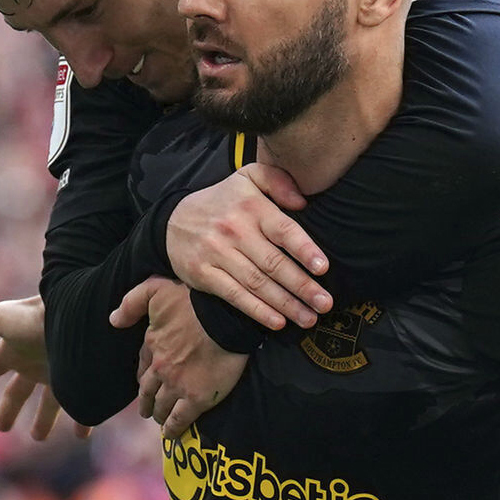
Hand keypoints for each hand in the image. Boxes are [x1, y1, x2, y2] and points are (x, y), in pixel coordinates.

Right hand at [0, 298, 87, 440]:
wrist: (82, 314)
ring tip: (39, 438)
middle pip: (20, 390)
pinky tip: (82, 434)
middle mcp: (38, 362)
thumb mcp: (3, 319)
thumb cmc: (39, 317)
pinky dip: (83, 421)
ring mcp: (61, 373)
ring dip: (44, 419)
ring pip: (51, 403)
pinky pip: (82, 408)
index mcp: (16, 349)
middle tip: (1, 427)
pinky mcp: (81, 383)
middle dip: (10, 407)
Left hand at [111, 277, 247, 438]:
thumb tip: (112, 320)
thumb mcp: (155, 290)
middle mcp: (161, 368)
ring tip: (162, 423)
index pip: (143, 367)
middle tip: (149, 411)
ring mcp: (178, 385)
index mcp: (152, 344)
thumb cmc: (193, 299)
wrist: (225, 316)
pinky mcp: (198, 398)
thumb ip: (131, 303)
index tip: (145, 385)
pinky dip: (174, 429)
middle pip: (149, 391)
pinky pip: (180, 419)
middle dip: (148, 403)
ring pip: (163, 407)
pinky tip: (172, 435)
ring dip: (160, 416)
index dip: (143, 378)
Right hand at [165, 164, 331, 330]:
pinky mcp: (203, 274)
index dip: (304, 250)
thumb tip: (302, 201)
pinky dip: (257, 311)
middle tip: (325, 303)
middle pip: (274, 263)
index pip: (283, 230)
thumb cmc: (224, 202)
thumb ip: (277, 181)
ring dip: (286, 304)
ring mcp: (217, 253)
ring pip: (257, 284)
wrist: (173, 220)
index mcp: (251, 207)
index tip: (323, 269)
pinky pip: (234, 295)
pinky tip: (278, 322)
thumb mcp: (248, 178)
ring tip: (309, 318)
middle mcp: (235, 230)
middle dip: (303, 286)